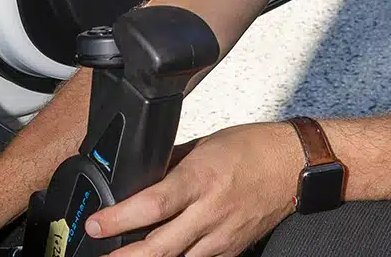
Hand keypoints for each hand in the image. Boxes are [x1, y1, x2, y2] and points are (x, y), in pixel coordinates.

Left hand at [86, 122, 304, 256]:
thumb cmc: (252, 148)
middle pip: (159, 247)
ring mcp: (222, 235)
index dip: (120, 218)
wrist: (294, 165)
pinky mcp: (232, 249)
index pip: (153, 204)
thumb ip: (172, 162)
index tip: (96, 225)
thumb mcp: (206, 144)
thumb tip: (141, 176)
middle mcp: (210, 211)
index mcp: (201, 178)